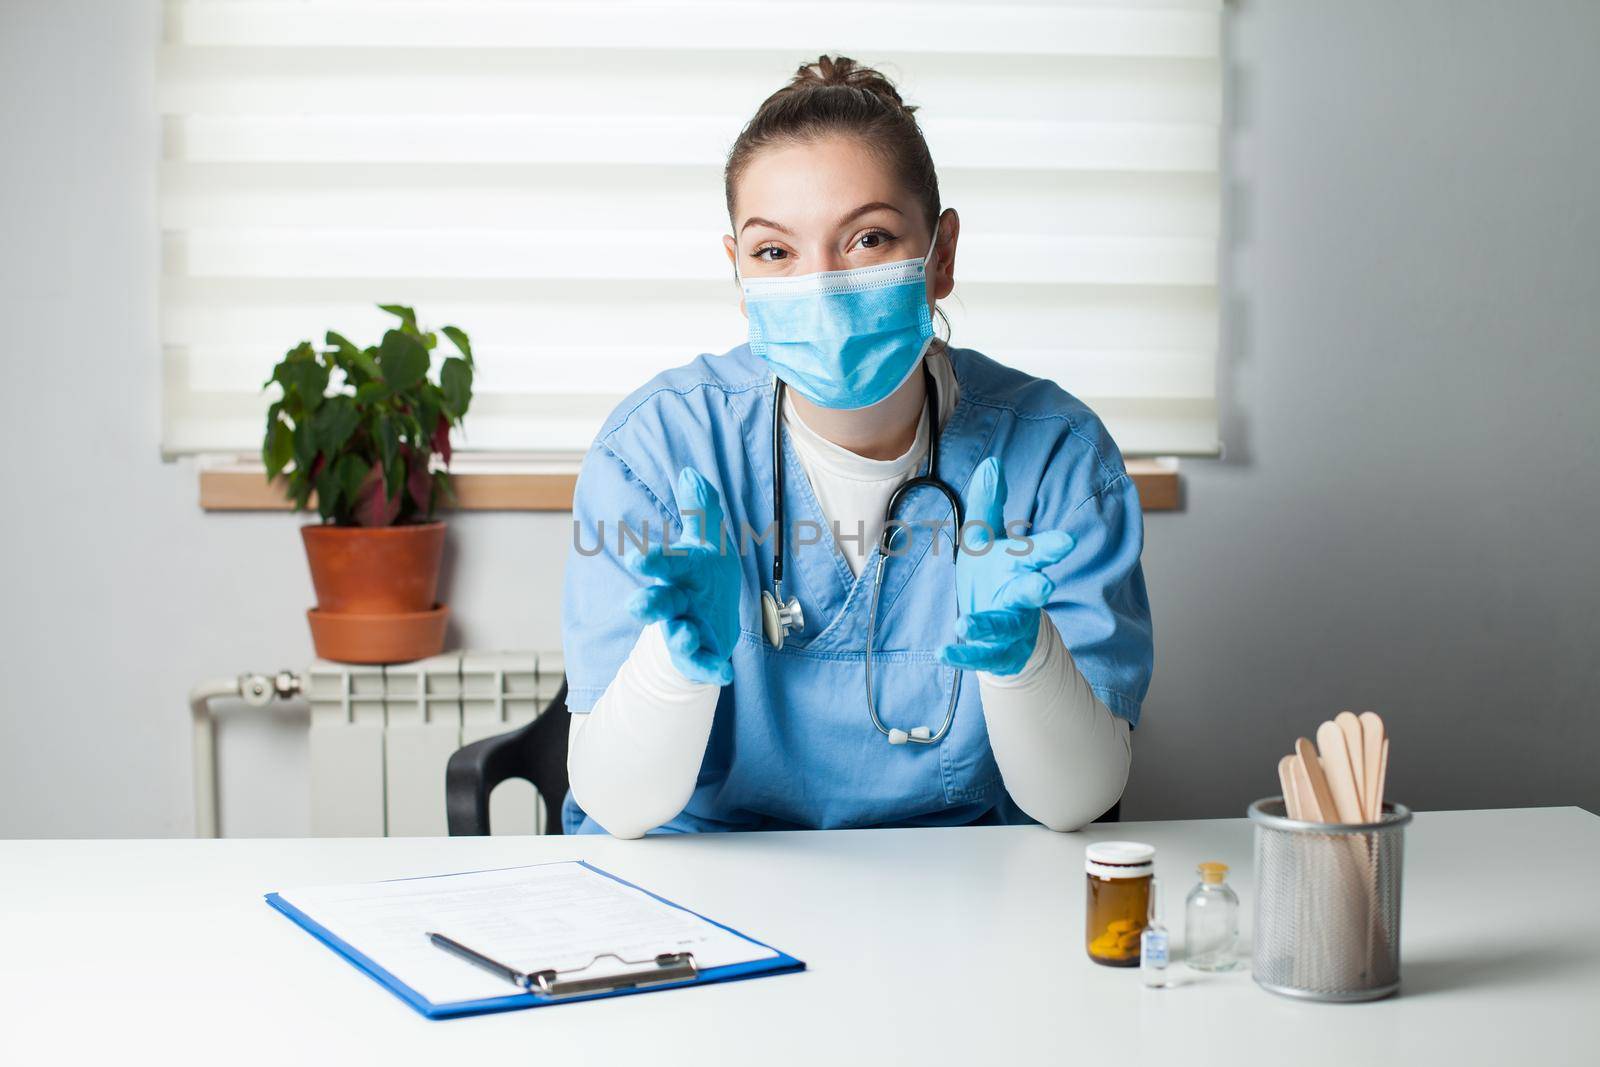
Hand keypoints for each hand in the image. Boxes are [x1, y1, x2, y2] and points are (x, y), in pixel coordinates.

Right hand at [626, 467, 741, 685]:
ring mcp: (688, 629)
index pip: (664, 563)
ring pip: (678, 635)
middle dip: (650, 605)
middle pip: (659, 603)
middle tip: (637, 607)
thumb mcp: (708, 540)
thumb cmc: (705, 575)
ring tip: (686, 636)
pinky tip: (725, 675)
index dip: (652, 561)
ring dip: (680, 637)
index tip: (638, 559)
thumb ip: (702, 510)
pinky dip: (712, 669)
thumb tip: (690, 472)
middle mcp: (677, 602)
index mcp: (679, 571)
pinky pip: (704, 665)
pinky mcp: (702, 654)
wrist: (714, 617)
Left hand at [938, 457, 1073, 675]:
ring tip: (965, 624)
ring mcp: (1011, 628)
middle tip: (1043, 586)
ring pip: (1003, 627)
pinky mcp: (997, 653)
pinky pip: (980, 656)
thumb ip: (988, 503)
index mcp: (1018, 565)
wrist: (1002, 629)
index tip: (1065, 541)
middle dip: (1035, 589)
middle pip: (1029, 592)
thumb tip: (991, 463)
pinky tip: (943, 653)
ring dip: (987, 625)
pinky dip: (963, 655)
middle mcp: (1019, 596)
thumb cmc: (993, 574)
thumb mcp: (985, 537)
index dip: (1050, 547)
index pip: (1036, 553)